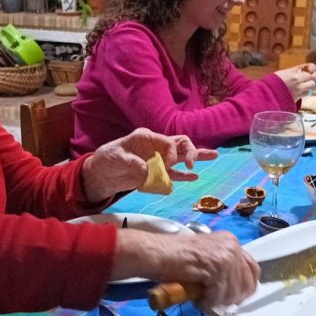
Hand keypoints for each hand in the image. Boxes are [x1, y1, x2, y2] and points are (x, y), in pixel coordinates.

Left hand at [79, 128, 217, 202]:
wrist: (101, 174)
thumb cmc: (106, 159)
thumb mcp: (115, 157)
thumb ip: (131, 162)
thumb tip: (146, 170)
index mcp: (147, 137)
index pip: (169, 142)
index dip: (172, 154)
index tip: (167, 167)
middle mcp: (156, 147)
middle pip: (181, 145)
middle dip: (192, 151)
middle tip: (194, 163)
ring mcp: (157, 160)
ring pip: (182, 157)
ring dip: (197, 157)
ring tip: (214, 156)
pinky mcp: (156, 173)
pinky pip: (174, 174)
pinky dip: (183, 176)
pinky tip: (194, 177)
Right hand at [111, 227, 259, 307]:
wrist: (156, 254)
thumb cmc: (175, 258)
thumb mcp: (206, 258)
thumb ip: (223, 268)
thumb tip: (235, 290)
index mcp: (231, 241)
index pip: (252, 269)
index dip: (244, 288)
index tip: (232, 298)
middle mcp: (232, 245)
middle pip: (247, 282)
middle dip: (232, 296)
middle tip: (214, 300)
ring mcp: (225, 254)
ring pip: (234, 291)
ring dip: (218, 300)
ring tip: (202, 298)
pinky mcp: (216, 265)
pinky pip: (219, 294)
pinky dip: (209, 301)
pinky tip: (198, 298)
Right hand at [275, 62, 315, 100]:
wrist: (267, 94)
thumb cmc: (272, 81)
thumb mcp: (283, 72)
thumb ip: (294, 70)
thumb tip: (302, 69)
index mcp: (294, 72)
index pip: (311, 67)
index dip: (312, 68)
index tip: (309, 69)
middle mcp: (298, 81)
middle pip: (315, 77)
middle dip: (314, 76)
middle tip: (312, 77)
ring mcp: (299, 90)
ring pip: (313, 86)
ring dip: (310, 85)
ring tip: (305, 85)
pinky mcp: (298, 98)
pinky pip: (307, 93)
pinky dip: (306, 92)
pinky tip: (301, 91)